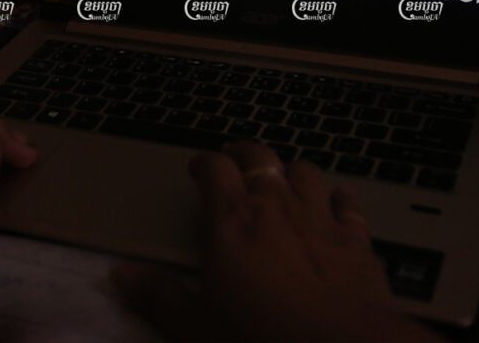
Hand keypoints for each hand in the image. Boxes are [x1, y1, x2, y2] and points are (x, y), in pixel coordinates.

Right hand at [112, 142, 437, 340]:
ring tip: (284, 178)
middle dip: (245, 153)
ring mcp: (321, 217)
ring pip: (306, 171)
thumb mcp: (196, 326)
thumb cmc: (261, 338)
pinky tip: (337, 201)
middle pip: (260, 157)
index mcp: (232, 220)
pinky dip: (339, 199)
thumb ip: (159, 296)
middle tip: (235, 159)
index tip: (198, 168)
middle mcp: (277, 206)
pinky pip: (348, 203)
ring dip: (292, 170)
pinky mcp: (358, 239)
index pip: (214, 169)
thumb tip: (121, 274)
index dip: (204, 163)